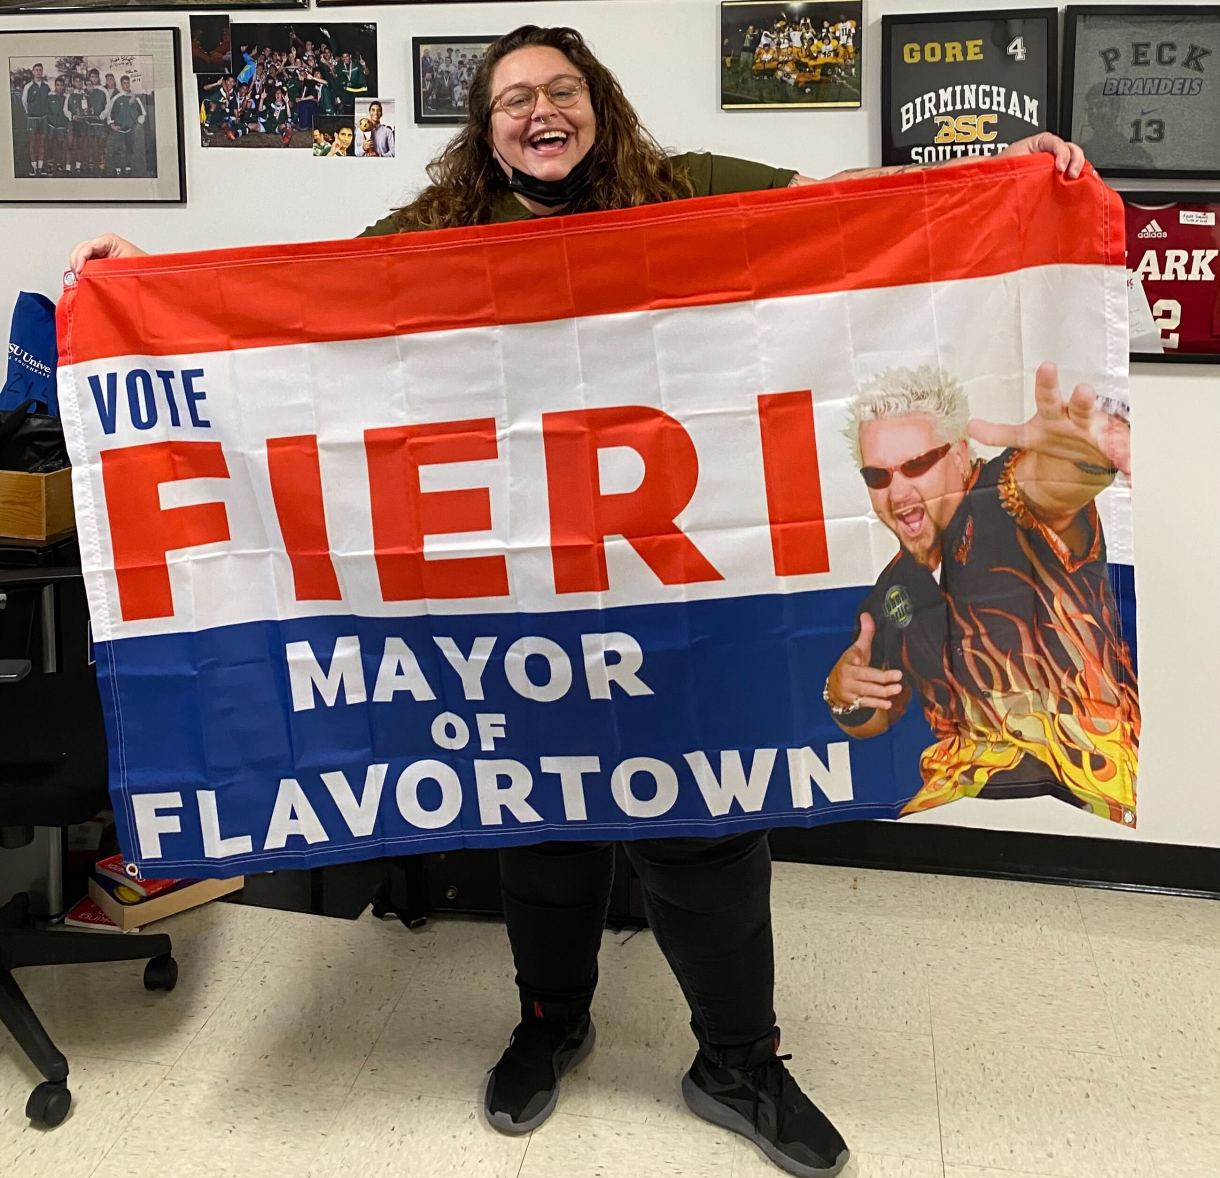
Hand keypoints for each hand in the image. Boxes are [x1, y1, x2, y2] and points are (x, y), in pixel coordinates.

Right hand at [69, 233, 146, 273]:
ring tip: (80, 279)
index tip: (79, 271)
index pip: (88, 246)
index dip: (80, 258)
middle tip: (77, 277)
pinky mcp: (103, 263)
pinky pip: (87, 265)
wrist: (156, 278)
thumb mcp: (124, 268)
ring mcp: (103, 253)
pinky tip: (84, 279)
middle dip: (76, 263)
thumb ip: (105, 269)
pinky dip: (83, 272)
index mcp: (111, 241)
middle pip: (81, 251)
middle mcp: (106, 246)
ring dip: (79, 269)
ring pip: (82, 258)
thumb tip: (89, 273)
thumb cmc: (146, 271)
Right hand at [826, 614, 903, 711]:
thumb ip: (865, 634)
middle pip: (866, 678)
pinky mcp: (853, 702)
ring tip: (897, 689)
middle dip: (882, 678)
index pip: (860, 661)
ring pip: (867, 692)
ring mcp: (849, 691)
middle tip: (898, 678)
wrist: (833, 688)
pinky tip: (888, 703)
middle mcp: (847, 677)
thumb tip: (867, 615)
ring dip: (882, 692)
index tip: (882, 661)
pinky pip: (866, 703)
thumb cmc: (850, 665)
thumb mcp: (856, 649)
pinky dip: (876, 704)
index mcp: (849, 662)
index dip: (868, 660)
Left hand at [969, 362, 1129, 477]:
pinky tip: (1131, 473)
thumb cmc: (1057, 435)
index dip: (1046, 384)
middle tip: (1084, 391)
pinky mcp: (1114, 448)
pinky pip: (1123, 456)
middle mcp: (1078, 418)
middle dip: (1083, 400)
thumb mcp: (1027, 436)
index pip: (1047, 398)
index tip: (1047, 366)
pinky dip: (1127, 463)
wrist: (1089, 450)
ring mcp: (1098, 432)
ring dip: (1111, 430)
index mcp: (1055, 414)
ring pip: (1107, 428)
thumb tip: (969, 427)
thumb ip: (999, 433)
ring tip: (1121, 431)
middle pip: (1081, 406)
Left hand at [1000, 133, 1086, 178]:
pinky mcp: (1055, 176)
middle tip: (1071, 175)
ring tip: (1074, 179)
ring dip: (1078, 167)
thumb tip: (1041, 165)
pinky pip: (1071, 172)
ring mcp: (1054, 162)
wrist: (994, 182)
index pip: (1057, 142)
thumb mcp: (1014, 163)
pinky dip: (1078, 176)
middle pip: (1072, 149)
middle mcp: (1049, 151)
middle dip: (1075, 160)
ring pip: (1074, 159)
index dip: (1061, 153)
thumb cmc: (1001, 170)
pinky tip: (1077, 184)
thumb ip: (1028, 162)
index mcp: (1039, 143)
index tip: (1059, 168)